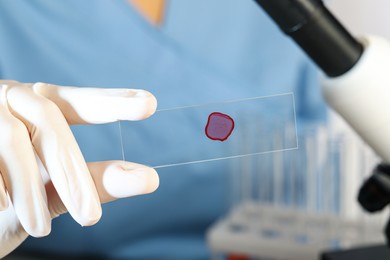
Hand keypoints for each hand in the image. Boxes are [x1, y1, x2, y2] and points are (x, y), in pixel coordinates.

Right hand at [0, 81, 158, 256]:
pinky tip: (0, 208)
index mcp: (39, 108)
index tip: (149, 104)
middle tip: (91, 218)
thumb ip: (94, 182)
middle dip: (71, 172)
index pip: (78, 102)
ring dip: (29, 190)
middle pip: (50, 123)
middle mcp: (12, 100)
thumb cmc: (10, 196)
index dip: (112, 101)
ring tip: (40, 229)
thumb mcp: (54, 190)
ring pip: (13, 141)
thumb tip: (149, 178)